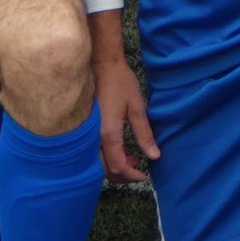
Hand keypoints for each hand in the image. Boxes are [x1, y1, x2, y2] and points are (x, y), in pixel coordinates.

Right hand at [93, 55, 158, 181]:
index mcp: (108, 134)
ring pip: (98, 163)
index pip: (118, 166)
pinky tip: (123, 150)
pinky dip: (108, 156)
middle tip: (139, 168)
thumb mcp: (137, 107)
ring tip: (133, 157)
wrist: (101, 65)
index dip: (131, 175)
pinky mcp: (85, 131)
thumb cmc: (120, 83)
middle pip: (105, 169)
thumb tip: (154, 156)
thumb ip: (144, 133)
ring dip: (115, 166)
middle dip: (123, 174)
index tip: (144, 175)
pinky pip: (94, 152)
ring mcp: (86, 135)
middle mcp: (93, 139)